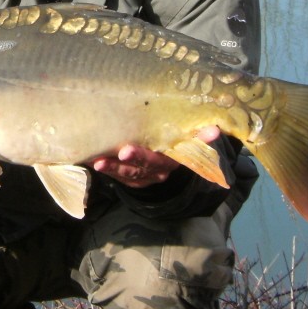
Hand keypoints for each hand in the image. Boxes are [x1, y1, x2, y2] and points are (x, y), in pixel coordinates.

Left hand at [91, 125, 220, 187]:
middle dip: (129, 160)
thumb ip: (199, 140)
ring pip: (125, 174)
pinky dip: (104, 169)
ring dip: (111, 167)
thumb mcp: (188, 147)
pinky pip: (115, 176)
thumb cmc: (174, 149)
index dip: (143, 156)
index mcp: (169, 162)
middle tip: (120, 152)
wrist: (165, 170)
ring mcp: (140, 177)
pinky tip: (91, 161)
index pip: (160, 159)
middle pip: (141, 167)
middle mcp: (155, 172)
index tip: (128, 150)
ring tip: (97, 161)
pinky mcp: (128, 179)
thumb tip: (216, 129)